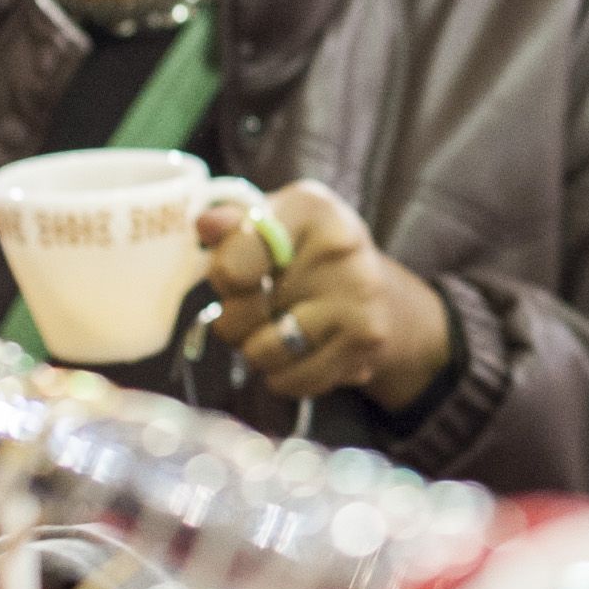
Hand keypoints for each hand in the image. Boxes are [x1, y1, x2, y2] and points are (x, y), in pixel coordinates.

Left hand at [199, 179, 455, 415]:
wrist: (382, 300)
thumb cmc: (307, 260)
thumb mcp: (273, 229)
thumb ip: (234, 227)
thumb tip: (206, 224)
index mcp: (309, 207)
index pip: (234, 260)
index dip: (223, 279)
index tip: (239, 277)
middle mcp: (339, 244)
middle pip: (239, 313)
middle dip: (236, 321)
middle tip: (261, 308)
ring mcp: (357, 294)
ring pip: (261, 353)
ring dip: (258, 353)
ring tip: (280, 333)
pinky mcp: (366, 339)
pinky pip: (290, 381)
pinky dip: (284, 377)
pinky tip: (303, 355)